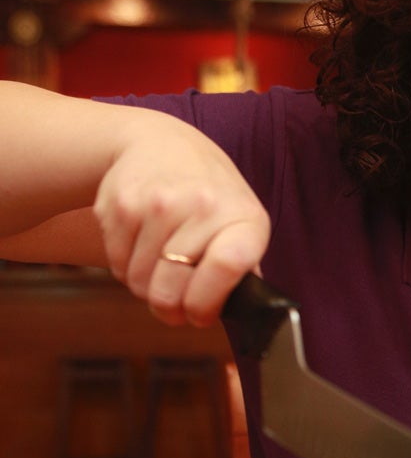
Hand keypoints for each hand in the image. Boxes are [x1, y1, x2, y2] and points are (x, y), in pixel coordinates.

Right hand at [94, 115, 270, 327]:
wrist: (160, 143)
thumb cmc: (209, 193)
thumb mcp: (242, 222)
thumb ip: (243, 268)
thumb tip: (246, 310)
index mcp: (242, 217)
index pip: (226, 267)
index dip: (206, 303)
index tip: (198, 314)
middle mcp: (200, 205)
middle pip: (170, 289)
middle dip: (169, 307)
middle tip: (173, 302)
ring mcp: (157, 204)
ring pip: (139, 282)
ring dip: (145, 286)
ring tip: (159, 264)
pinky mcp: (120, 205)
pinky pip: (116, 265)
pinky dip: (126, 267)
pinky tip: (141, 245)